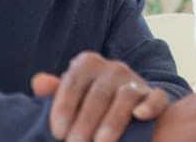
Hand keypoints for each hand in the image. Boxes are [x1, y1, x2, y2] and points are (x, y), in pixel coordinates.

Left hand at [32, 50, 170, 141]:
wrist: (126, 106)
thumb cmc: (88, 103)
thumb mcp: (70, 96)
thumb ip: (55, 91)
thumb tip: (38, 82)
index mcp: (88, 64)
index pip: (73, 83)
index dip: (63, 109)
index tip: (57, 133)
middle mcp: (114, 68)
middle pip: (98, 94)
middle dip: (85, 122)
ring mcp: (136, 80)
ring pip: (126, 96)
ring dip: (112, 121)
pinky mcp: (156, 96)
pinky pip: (157, 98)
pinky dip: (150, 106)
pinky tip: (140, 116)